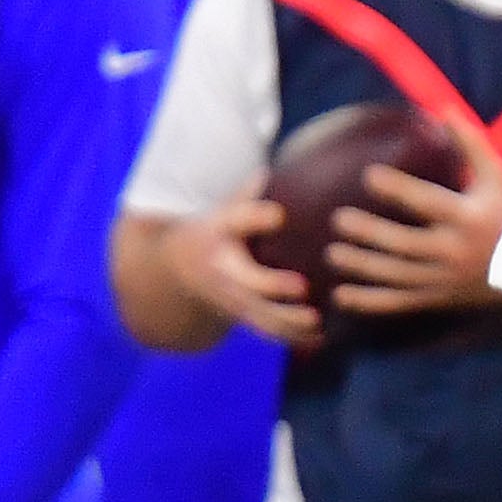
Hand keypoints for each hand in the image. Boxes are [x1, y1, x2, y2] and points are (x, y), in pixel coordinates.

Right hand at [172, 176, 320, 350]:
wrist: (177, 272)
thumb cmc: (218, 229)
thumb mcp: (225, 206)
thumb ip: (254, 191)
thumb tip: (292, 162)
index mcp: (220, 231)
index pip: (236, 219)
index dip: (255, 217)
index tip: (278, 214)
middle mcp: (224, 267)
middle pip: (247, 280)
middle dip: (271, 286)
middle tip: (302, 287)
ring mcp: (232, 296)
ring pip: (259, 314)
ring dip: (288, 322)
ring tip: (317, 322)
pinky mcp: (243, 316)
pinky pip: (268, 331)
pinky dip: (294, 338)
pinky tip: (324, 340)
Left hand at [329, 121, 501, 319]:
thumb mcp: (496, 176)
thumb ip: (470, 143)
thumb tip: (443, 108)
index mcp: (467, 218)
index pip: (428, 203)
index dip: (398, 189)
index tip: (369, 176)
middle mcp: (454, 251)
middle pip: (405, 245)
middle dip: (371, 234)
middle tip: (339, 219)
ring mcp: (445, 279)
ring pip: (397, 276)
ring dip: (363, 267)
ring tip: (332, 254)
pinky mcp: (439, 298)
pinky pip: (400, 303)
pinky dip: (370, 302)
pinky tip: (340, 296)